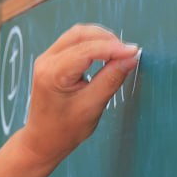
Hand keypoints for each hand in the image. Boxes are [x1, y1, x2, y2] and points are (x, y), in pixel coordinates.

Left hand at [15, 23, 140, 168]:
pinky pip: (73, 42)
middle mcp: (46, 61)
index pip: (87, 50)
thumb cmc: (64, 130)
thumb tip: (130, 58)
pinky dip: (92, 44)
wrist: (43, 141)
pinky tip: (105, 53)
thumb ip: (111, 79)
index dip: (113, 48)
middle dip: (107, 39)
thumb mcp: (92, 106)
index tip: (134, 52)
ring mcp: (46, 58)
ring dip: (100, 39)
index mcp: (53, 74)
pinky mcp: (51, 60)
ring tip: (119, 53)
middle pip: (80, 35)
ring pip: (77, 35)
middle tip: (128, 53)